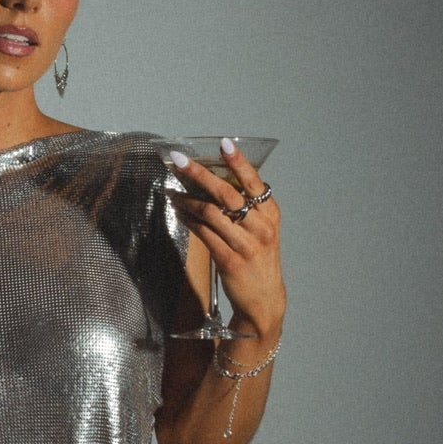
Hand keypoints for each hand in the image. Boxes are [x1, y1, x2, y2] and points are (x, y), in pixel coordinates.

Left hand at [171, 139, 285, 338]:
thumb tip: (215, 181)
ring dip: (187, 199)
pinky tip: (178, 212)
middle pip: (227, 193)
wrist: (264, 299)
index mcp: (270, 214)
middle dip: (200, 173)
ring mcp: (246, 244)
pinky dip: (188, 220)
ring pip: (211, 212)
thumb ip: (246, 208)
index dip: (238, 161)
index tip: (223, 143)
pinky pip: (203, 233)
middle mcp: (261, 226)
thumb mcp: (261, 230)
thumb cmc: (259, 259)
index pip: (254, 181)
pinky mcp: (229, 260)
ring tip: (172, 192)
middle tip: (179, 160)